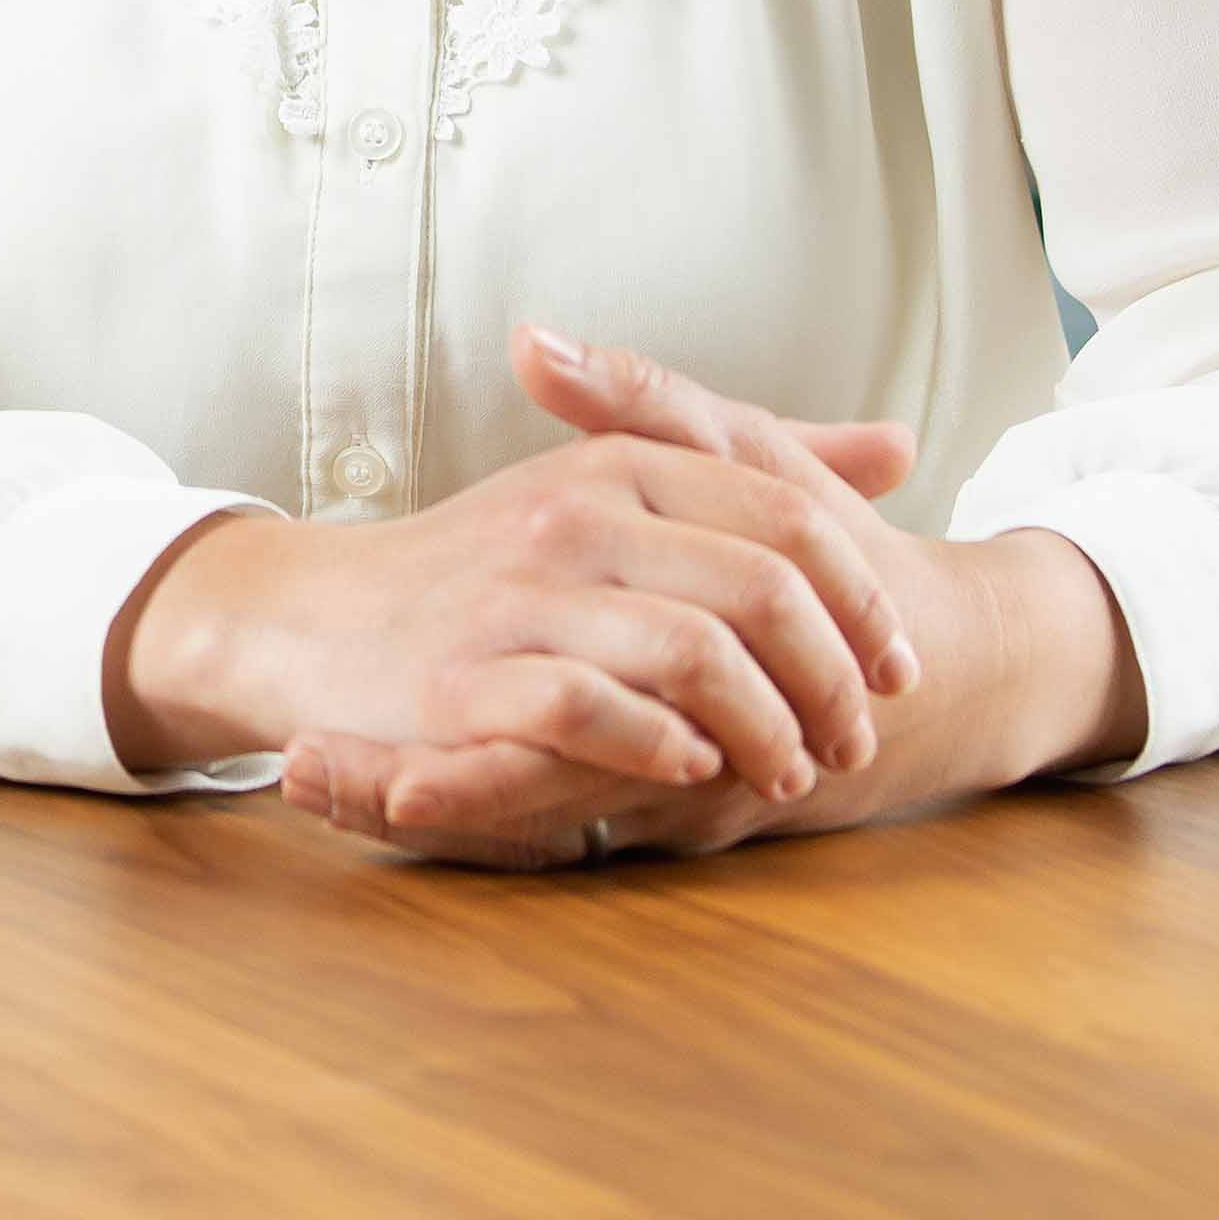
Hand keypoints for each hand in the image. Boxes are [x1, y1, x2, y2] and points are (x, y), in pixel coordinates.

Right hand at [277, 328, 1019, 870]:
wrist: (319, 619)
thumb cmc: (496, 562)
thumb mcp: (619, 484)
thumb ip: (755, 464)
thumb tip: (898, 447)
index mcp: (621, 459)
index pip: (786, 516)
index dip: (860, 600)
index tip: (899, 667)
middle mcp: (578, 511)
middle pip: (761, 587)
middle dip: (831, 677)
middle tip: (857, 738)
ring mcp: (522, 592)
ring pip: (694, 652)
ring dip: (765, 726)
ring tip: (789, 771)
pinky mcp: (469, 678)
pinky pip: (593, 709)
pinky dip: (661, 745)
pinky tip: (693, 771)